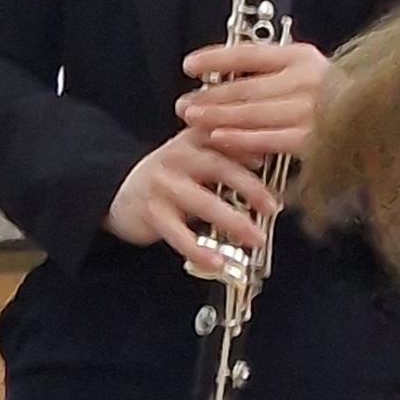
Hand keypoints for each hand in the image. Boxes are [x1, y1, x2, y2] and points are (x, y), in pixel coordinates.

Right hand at [106, 131, 278, 277]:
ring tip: (254, 238)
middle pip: (219, 166)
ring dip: (233, 221)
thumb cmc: (168, 175)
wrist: (119, 190)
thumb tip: (265, 157)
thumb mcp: (195, 154)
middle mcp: (178, 156)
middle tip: (273, 207)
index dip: (255, 146)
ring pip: (202, 201)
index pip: (229, 137)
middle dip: (251, 187)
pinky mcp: (152, 212)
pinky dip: (200, 250)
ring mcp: (163, 183)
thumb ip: (227, 153)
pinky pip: (179, 234)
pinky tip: (217, 262)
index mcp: (195, 138)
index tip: (280, 158)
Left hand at [176, 37, 333, 165]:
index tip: (189, 65)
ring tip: (193, 119)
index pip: (250, 53)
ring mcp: (310, 109)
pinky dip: (240, 138)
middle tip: (183, 103)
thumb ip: (275, 71)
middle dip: (210, 95)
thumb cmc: (341, 101)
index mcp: (303, 56)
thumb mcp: (311, 73)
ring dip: (217, 116)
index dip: (216, 57)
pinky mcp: (313, 139)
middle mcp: (306, 79)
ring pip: (252, 112)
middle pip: (246, 86)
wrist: (384, 126)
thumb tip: (226, 77)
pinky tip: (219, 138)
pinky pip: (267, 138)